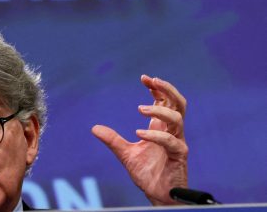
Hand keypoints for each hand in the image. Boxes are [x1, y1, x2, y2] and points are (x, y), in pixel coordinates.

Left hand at [92, 75, 187, 204]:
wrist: (158, 194)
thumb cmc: (148, 173)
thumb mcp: (126, 154)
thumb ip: (113, 140)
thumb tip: (94, 128)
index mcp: (161, 128)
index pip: (165, 102)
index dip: (158, 89)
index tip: (144, 78)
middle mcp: (172, 133)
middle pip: (178, 104)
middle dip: (167, 89)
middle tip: (152, 81)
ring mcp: (177, 143)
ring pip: (177, 119)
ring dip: (159, 111)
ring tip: (140, 109)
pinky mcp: (179, 156)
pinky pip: (171, 142)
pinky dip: (155, 135)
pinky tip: (139, 134)